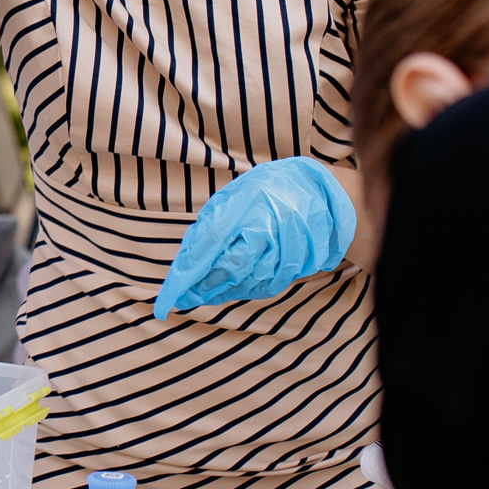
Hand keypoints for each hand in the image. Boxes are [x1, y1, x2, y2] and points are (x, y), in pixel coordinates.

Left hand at [153, 157, 357, 319]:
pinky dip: (245, 291)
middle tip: (184, 298)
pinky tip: (230, 290)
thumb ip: (211, 225)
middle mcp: (271, 224)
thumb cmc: (266, 190)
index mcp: (249, 201)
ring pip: (250, 281)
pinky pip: (268, 285)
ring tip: (204, 294)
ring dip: (224, 292)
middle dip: (205, 287)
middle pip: (232, 266)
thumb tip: (187, 261)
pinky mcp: (301, 262)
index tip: (168, 298)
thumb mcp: (234, 196)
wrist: (319, 192)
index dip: (189, 272)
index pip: (211, 240)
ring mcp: (289, 245)